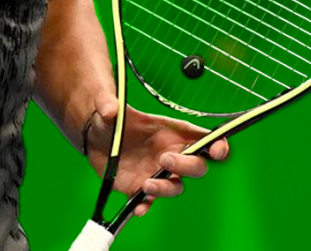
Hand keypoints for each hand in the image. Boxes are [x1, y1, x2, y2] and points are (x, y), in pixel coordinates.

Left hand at [84, 93, 229, 218]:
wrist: (94, 139)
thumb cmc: (110, 120)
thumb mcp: (106, 107)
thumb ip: (107, 104)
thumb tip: (108, 109)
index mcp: (170, 132)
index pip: (203, 138)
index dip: (217, 144)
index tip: (217, 150)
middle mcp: (169, 153)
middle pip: (196, 166)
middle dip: (187, 165)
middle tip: (164, 159)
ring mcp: (157, 173)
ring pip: (176, 186)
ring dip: (166, 188)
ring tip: (147, 184)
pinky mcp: (140, 189)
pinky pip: (149, 202)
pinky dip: (146, 206)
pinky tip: (138, 207)